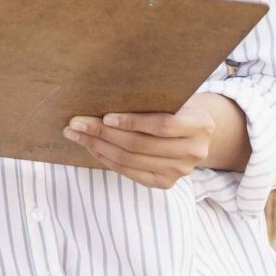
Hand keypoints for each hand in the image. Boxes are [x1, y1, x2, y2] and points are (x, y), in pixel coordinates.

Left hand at [64, 92, 247, 189]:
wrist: (193, 131)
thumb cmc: (175, 106)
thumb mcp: (172, 96)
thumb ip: (150, 97)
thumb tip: (103, 92)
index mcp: (200, 124)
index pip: (162, 126)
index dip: (132, 122)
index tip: (105, 117)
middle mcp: (194, 151)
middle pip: (140, 145)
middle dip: (103, 133)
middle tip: (76, 123)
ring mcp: (181, 170)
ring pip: (131, 160)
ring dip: (98, 147)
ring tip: (75, 134)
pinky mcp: (166, 183)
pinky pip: (130, 173)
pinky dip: (107, 160)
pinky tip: (92, 148)